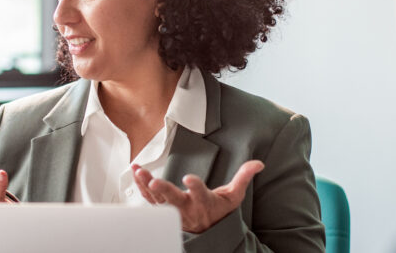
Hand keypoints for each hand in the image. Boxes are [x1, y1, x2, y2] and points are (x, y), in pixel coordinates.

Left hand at [131, 160, 263, 232]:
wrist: (207, 231)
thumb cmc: (219, 211)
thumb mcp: (234, 196)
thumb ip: (243, 177)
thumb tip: (259, 163)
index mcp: (205, 203)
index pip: (201, 195)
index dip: (195, 187)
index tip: (188, 178)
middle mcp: (187, 208)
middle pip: (174, 200)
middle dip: (164, 191)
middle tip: (155, 182)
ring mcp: (173, 210)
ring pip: (158, 199)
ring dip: (147, 185)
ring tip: (139, 171)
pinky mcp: (163, 209)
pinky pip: (150, 199)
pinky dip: (141, 187)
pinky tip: (136, 173)